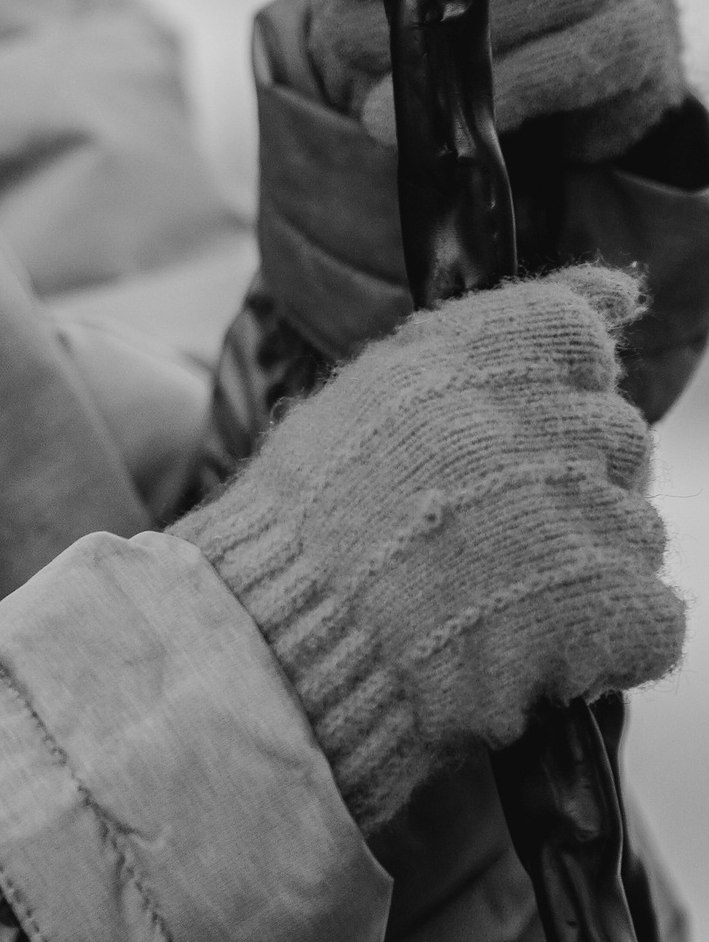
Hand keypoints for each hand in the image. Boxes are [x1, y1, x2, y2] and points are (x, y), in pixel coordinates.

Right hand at [176, 267, 682, 834]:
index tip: (519, 425)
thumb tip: (612, 293)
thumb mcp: (375, 390)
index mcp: (481, 355)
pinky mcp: (610, 608)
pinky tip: (536, 648)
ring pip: (638, 529)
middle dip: (569, 479)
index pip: (581, 329)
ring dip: (586, 564)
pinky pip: (656, 618)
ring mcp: (586, 515)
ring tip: (497, 596)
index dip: (556, 382)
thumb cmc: (312, 517)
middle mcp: (546, 419)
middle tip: (490, 529)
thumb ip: (491, 336)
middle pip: (618, 434)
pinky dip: (610, 644)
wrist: (284, 638)